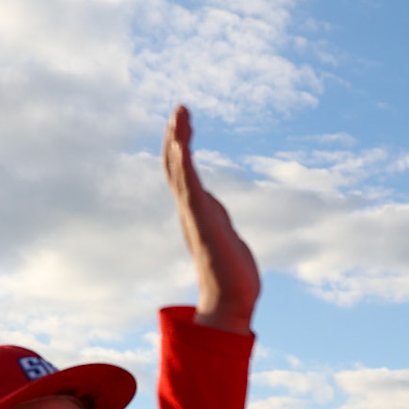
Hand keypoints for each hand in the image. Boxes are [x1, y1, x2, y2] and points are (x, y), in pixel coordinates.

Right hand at [164, 106, 259, 334]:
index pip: (183, 173)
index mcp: (197, 212)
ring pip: (180, 170)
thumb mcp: (227, 238)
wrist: (232, 301)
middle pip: (176, 166)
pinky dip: (184, 164)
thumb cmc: (233, 277)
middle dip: (177, 136)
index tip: (183, 123)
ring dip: (179, 140)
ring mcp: (195, 215)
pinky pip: (189, 186)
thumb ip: (218, 223)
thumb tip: (216, 219)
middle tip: (180, 108)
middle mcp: (191, 210)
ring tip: (180, 114)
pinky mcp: (203, 220)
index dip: (180, 148)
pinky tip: (183, 145)